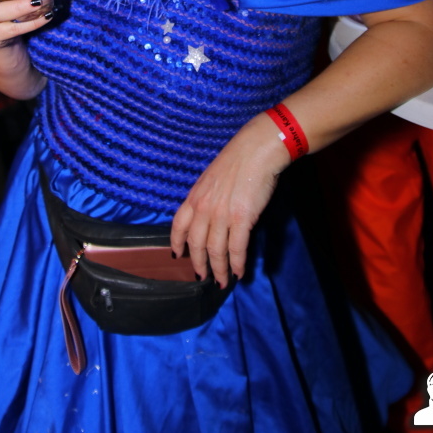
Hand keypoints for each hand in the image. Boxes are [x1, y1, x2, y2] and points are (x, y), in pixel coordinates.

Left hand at [170, 113, 289, 288]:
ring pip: (215, 250)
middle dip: (198, 264)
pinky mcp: (241, 218)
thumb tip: (211, 215)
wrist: (256, 150)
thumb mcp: (211, 178)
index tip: (177, 255)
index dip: (176, 243)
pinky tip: (238, 272)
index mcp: (195, 196)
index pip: (178, 225)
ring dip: (218, 269)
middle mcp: (204, 208)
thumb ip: (207, 197)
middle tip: (202, 277)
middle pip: (196, 244)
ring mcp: (222, 214)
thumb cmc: (237, 160)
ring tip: (221, 282)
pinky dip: (237, 263)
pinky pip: (237, 248)